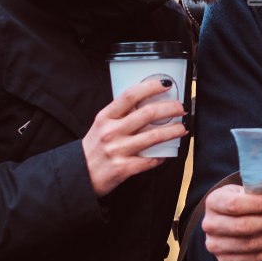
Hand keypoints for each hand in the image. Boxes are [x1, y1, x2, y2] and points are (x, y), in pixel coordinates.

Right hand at [82, 76, 186, 196]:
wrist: (79, 176)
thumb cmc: (94, 148)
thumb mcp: (101, 126)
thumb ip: (120, 115)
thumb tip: (147, 103)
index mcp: (105, 117)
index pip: (130, 95)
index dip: (151, 87)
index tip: (166, 84)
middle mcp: (111, 131)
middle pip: (147, 114)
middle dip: (170, 108)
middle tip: (181, 108)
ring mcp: (117, 150)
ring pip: (154, 136)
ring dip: (173, 131)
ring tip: (182, 128)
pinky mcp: (123, 168)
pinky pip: (150, 160)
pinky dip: (162, 156)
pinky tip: (168, 152)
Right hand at [201, 184, 261, 260]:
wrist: (227, 223)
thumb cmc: (240, 203)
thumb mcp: (243, 191)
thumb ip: (258, 192)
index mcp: (214, 202)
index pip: (235, 205)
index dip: (259, 204)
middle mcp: (210, 225)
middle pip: (243, 226)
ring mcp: (216, 246)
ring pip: (250, 245)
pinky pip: (254, 258)